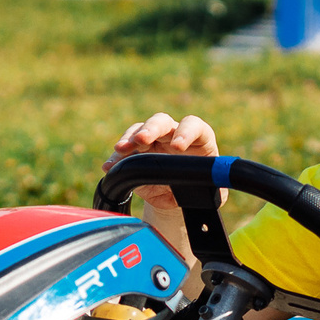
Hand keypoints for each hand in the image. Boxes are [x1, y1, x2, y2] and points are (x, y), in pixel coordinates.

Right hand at [105, 113, 220, 219]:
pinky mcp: (136, 152)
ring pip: (138, 130)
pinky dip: (115, 159)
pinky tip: (109, 167)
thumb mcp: (210, 192)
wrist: (182, 197)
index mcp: (198, 139)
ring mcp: (153, 140)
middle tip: (142, 140)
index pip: (193, 126)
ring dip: (129, 139)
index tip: (178, 147)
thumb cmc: (201, 189)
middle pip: (161, 122)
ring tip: (121, 150)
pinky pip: (123, 152)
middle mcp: (174, 134)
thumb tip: (199, 188)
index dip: (186, 133)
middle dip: (150, 129)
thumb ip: (206, 187)